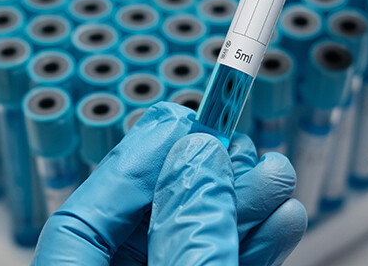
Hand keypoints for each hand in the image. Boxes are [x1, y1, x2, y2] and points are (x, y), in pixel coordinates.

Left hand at [32, 102, 306, 265]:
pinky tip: (283, 219)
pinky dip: (256, 245)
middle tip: (238, 145)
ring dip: (241, 206)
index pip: (84, 218)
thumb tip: (197, 159)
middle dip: (203, 177)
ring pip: (195, 241)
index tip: (182, 122)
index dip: (134, 161)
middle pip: (148, 221)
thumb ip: (185, 235)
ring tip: (276, 176)